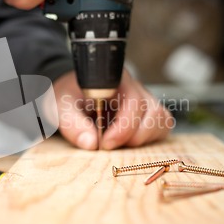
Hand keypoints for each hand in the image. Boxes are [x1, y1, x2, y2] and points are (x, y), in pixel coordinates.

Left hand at [53, 71, 173, 149]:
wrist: (71, 93)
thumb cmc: (68, 96)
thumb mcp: (60, 106)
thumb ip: (72, 123)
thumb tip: (90, 143)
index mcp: (114, 79)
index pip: (133, 101)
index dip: (123, 127)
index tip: (105, 142)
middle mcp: (135, 86)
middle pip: (151, 113)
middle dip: (130, 136)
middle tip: (106, 145)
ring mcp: (145, 99)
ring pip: (161, 120)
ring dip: (142, 138)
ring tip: (118, 141)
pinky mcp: (149, 112)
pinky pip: (163, 125)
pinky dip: (149, 138)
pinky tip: (128, 140)